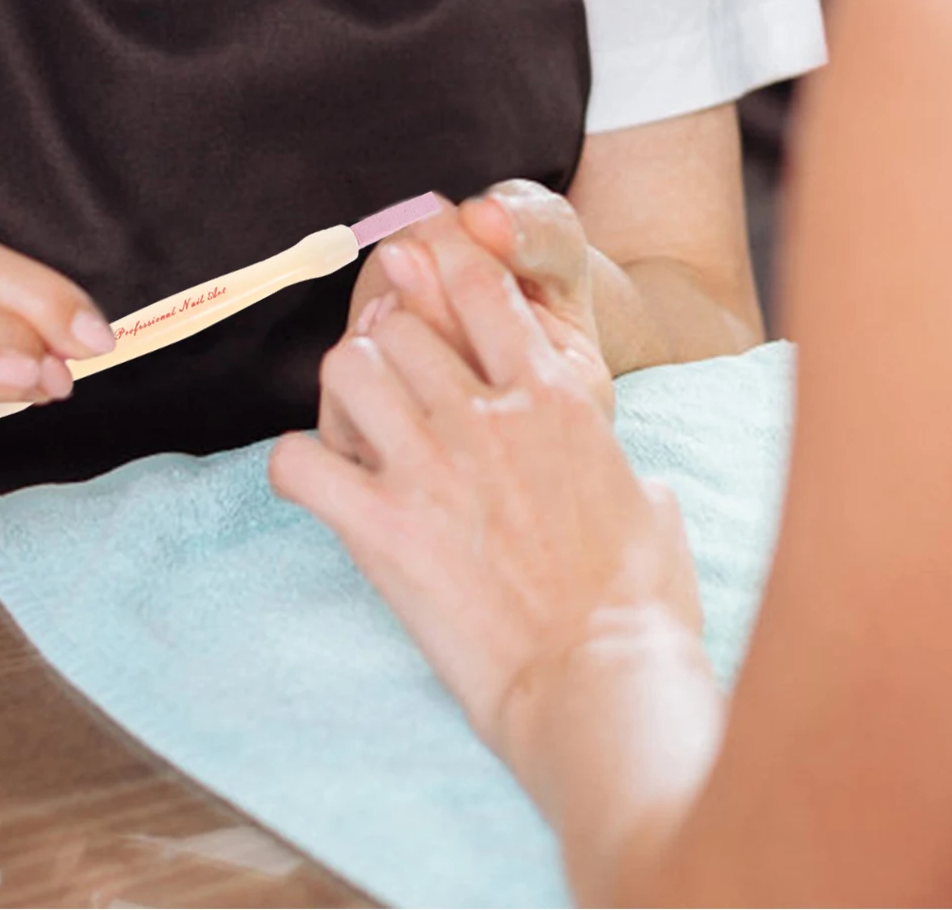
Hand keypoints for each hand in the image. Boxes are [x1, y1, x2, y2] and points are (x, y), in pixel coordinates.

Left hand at [276, 220, 704, 792]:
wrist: (597, 682)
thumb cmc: (639, 605)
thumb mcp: (653, 504)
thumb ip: (621, 466)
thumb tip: (631, 479)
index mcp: (553, 395)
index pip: (480, 284)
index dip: (446, 269)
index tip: (429, 280)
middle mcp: (485, 413)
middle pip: (400, 321)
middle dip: (389, 340)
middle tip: (390, 378)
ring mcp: (428, 465)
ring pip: (346, 367)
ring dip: (345, 392)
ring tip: (356, 427)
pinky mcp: (380, 526)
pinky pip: (298, 462)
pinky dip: (298, 469)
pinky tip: (321, 486)